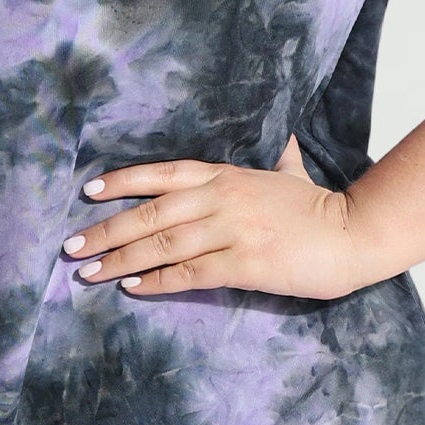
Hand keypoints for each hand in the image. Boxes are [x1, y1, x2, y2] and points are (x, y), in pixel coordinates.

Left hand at [62, 134, 366, 300]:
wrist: (353, 233)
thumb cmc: (318, 207)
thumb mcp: (289, 171)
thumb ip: (277, 156)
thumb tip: (284, 136)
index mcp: (226, 174)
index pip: (162, 172)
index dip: (122, 180)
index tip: (88, 192)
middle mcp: (221, 197)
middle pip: (150, 212)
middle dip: (106, 229)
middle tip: (71, 246)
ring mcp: (231, 230)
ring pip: (162, 244)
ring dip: (120, 259)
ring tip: (87, 272)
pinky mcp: (243, 263)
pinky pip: (189, 274)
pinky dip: (157, 282)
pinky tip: (132, 289)